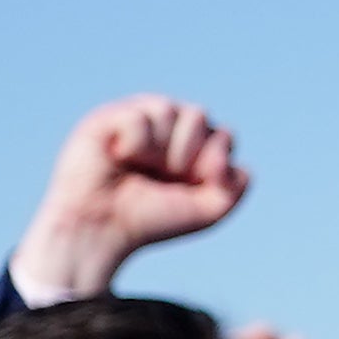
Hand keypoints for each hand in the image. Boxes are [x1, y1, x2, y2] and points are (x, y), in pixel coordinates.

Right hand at [14, 97, 246, 298]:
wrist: (101, 228)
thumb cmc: (151, 219)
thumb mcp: (207, 211)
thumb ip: (235, 186)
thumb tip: (237, 157)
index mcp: (193, 148)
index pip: (223, 135)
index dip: (213, 162)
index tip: (192, 185)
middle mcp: (167, 129)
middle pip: (199, 115)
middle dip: (187, 154)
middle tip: (163, 176)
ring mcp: (138, 119)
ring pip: (170, 110)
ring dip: (160, 150)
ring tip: (139, 167)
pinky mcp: (109, 117)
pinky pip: (139, 116)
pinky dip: (135, 143)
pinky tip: (118, 156)